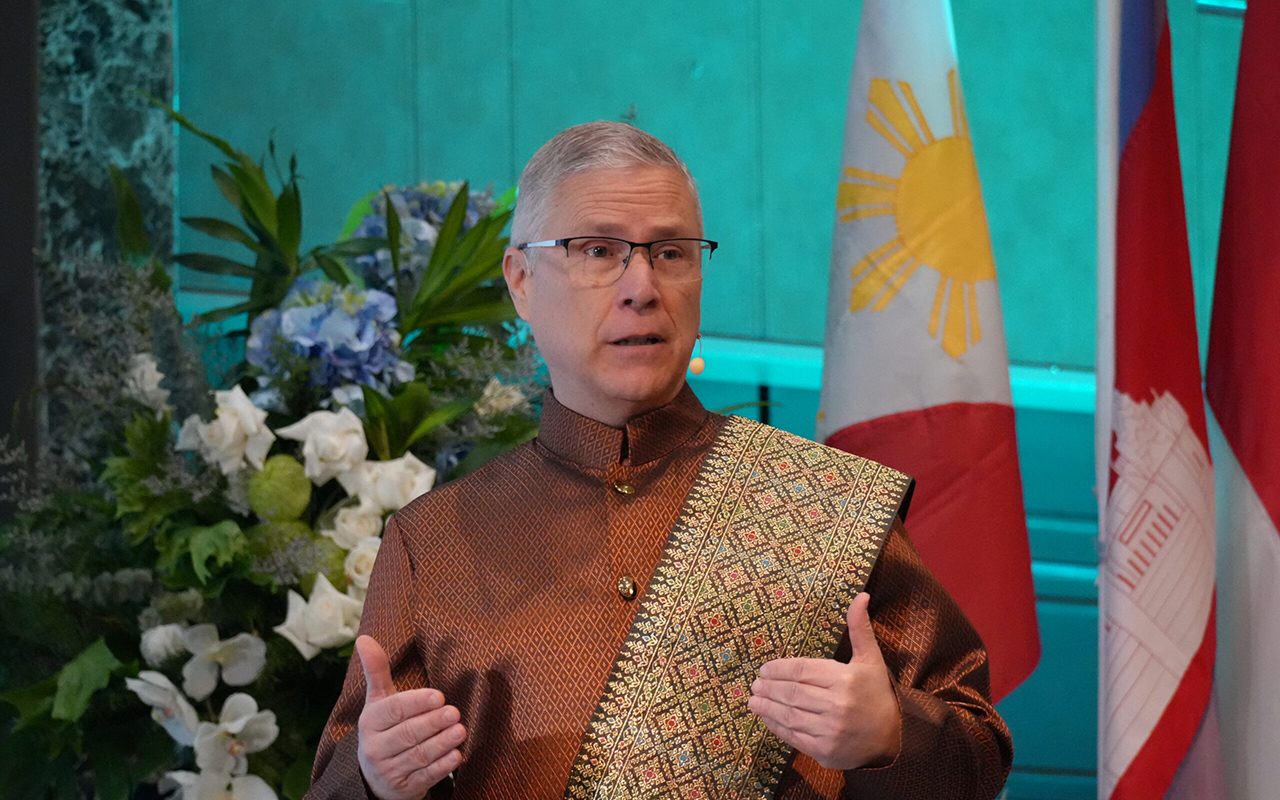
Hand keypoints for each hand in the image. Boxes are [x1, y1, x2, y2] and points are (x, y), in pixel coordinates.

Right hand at [355, 635, 466, 799]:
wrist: (376, 776)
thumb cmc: (384, 728)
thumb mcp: (378, 701)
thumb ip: (376, 671)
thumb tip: (364, 637)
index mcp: (370, 722)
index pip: (393, 711)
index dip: (416, 703)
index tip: (440, 696)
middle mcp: (375, 748)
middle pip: (407, 734)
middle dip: (432, 723)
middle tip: (455, 712)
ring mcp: (389, 770)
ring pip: (418, 756)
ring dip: (441, 744)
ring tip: (461, 731)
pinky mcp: (404, 787)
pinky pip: (424, 777)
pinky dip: (442, 767)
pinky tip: (457, 756)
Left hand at [748, 592, 900, 769]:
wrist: (894, 738)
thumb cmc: (876, 693)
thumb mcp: (870, 659)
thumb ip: (860, 628)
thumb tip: (861, 595)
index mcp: (846, 679)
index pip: (802, 670)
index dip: (779, 669)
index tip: (764, 669)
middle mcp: (838, 705)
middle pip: (792, 692)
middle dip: (769, 688)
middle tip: (755, 684)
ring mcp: (831, 730)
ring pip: (789, 715)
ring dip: (767, 708)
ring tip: (753, 701)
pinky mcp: (825, 751)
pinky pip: (794, 737)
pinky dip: (776, 727)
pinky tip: (766, 719)